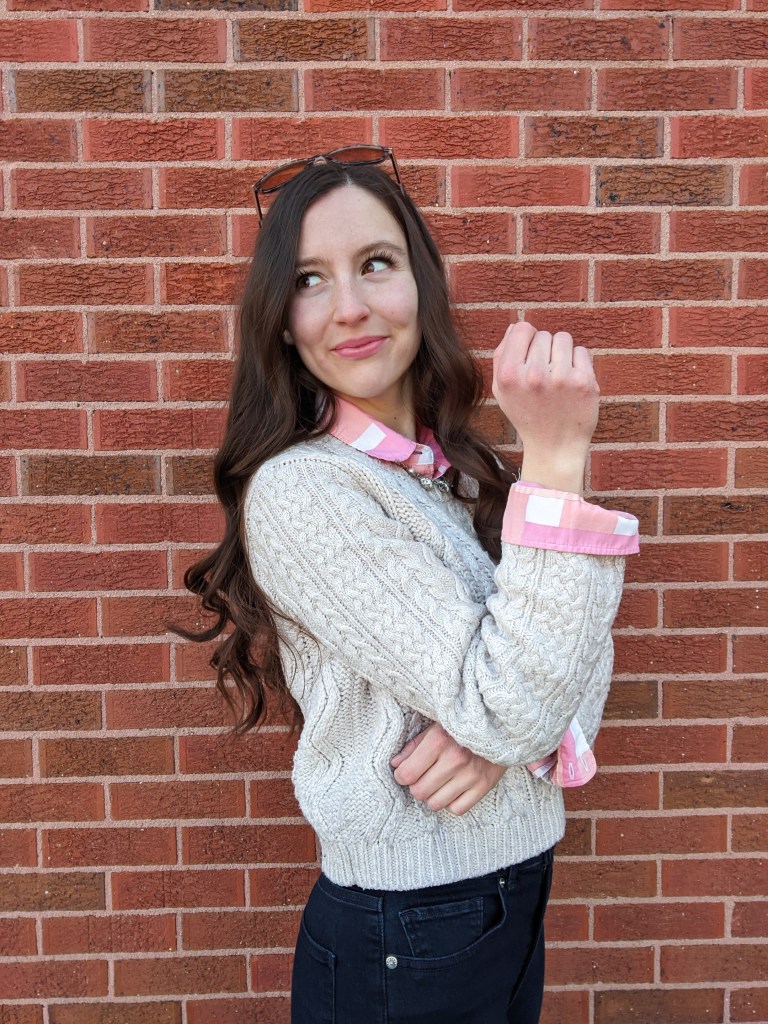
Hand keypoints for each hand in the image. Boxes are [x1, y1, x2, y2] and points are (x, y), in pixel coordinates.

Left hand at [391, 721, 506, 814]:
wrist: (501, 724)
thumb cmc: (463, 724)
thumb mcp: (436, 726)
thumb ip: (414, 746)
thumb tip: (395, 764)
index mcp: (439, 741)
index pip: (407, 774)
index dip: (402, 775)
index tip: (406, 771)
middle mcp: (454, 760)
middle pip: (419, 792)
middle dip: (416, 786)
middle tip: (423, 776)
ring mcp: (471, 775)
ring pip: (435, 804)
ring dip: (433, 795)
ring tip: (438, 782)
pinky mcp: (485, 786)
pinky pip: (457, 809)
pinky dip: (451, 802)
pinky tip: (453, 788)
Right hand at [492, 321, 599, 492]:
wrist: (554, 447)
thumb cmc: (527, 414)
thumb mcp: (502, 390)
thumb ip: (502, 356)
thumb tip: (515, 326)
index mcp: (509, 375)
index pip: (522, 329)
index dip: (526, 338)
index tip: (529, 354)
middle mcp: (534, 375)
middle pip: (543, 334)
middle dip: (544, 350)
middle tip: (544, 375)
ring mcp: (561, 378)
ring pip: (564, 339)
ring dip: (562, 353)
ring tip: (558, 376)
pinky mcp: (584, 382)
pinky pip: (582, 352)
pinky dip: (578, 363)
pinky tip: (571, 383)